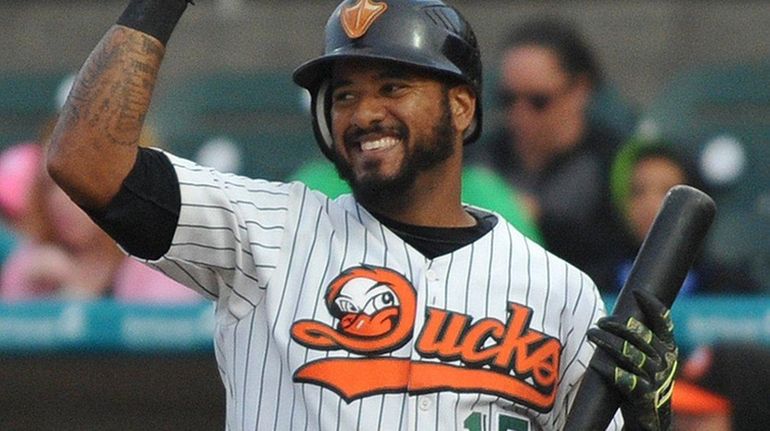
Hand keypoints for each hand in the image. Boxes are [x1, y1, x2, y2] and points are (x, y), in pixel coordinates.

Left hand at [587, 290, 677, 430]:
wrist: (652, 419)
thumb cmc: (645, 382)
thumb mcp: (651, 359)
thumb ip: (642, 340)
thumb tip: (618, 317)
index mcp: (669, 349)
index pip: (664, 322)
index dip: (652, 305)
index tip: (637, 292)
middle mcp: (665, 361)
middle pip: (639, 335)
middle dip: (616, 324)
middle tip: (599, 321)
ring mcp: (655, 378)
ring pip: (628, 353)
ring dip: (606, 341)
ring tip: (591, 334)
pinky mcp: (644, 395)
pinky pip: (623, 378)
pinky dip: (607, 369)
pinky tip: (595, 364)